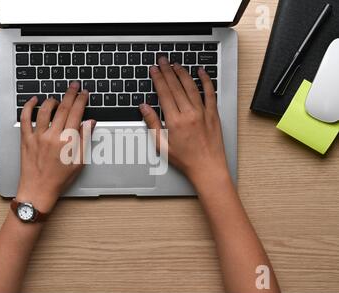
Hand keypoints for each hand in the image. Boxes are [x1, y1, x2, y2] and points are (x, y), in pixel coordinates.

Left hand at [16, 82, 94, 212]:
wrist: (38, 190)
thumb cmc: (59, 179)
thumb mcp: (79, 162)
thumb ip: (85, 139)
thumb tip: (90, 123)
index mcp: (67, 141)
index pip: (76, 113)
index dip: (81, 100)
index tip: (84, 93)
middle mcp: (52, 136)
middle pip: (63, 108)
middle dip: (70, 94)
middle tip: (74, 86)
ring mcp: (37, 136)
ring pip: (45, 110)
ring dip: (52, 100)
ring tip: (58, 98)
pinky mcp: (26, 139)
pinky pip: (25, 118)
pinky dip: (29, 107)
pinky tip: (33, 100)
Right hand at [139, 57, 228, 188]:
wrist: (207, 168)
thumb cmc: (185, 160)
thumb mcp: (161, 145)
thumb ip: (152, 124)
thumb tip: (144, 107)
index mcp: (175, 121)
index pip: (164, 93)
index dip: (158, 79)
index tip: (154, 70)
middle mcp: (189, 114)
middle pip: (176, 86)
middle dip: (167, 71)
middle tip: (162, 60)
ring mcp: (203, 112)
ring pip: (191, 86)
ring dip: (183, 73)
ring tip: (176, 64)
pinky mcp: (213, 114)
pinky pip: (210, 93)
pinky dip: (206, 81)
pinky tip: (201, 72)